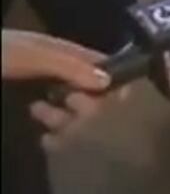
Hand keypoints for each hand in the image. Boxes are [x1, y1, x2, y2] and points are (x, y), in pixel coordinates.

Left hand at [2, 29, 126, 148]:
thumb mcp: (31, 53)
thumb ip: (70, 65)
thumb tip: (110, 82)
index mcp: (68, 56)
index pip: (109, 70)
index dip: (115, 86)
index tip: (107, 97)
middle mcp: (64, 79)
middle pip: (98, 101)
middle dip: (86, 108)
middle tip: (62, 103)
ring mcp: (48, 101)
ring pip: (79, 122)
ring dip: (66, 124)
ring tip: (39, 118)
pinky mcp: (32, 123)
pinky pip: (58, 138)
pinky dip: (55, 139)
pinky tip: (41, 135)